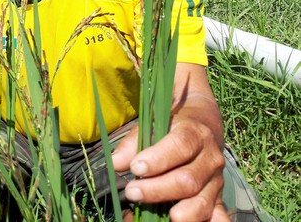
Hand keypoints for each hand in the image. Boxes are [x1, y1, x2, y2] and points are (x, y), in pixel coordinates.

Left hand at [112, 63, 229, 220]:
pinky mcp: (219, 198)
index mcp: (195, 134)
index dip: (158, 159)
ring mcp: (216, 180)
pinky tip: (185, 221)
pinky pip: (219, 217)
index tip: (135, 168)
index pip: (180, 146)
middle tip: (132, 192)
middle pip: (188, 180)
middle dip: (158, 190)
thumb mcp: (151, 123)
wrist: (202, 123)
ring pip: (202, 202)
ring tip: (157, 216)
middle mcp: (210, 158)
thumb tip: (116, 163)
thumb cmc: (170, 125)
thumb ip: (132, 142)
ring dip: (180, 212)